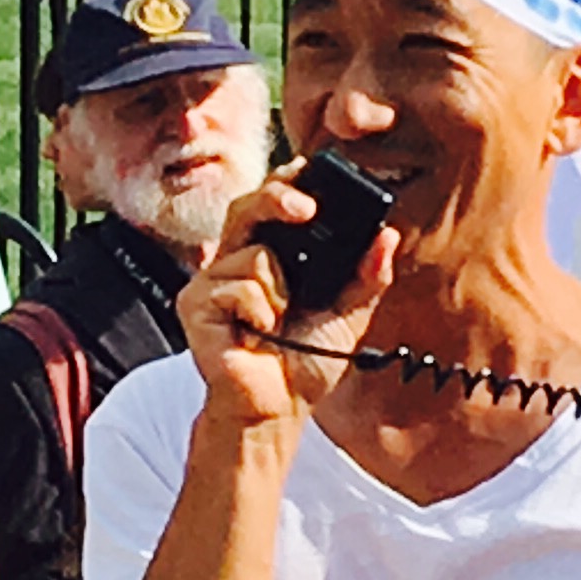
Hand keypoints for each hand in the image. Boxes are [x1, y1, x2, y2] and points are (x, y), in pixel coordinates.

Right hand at [177, 171, 396, 430]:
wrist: (277, 409)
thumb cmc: (304, 363)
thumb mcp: (349, 315)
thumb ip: (367, 276)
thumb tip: (386, 235)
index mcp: (267, 256)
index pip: (270, 204)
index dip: (286, 183)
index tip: (309, 169)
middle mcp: (234, 261)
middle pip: (248, 206)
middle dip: (279, 199)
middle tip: (307, 210)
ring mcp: (210, 282)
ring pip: (254, 254)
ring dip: (280, 291)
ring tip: (277, 323)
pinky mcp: (194, 304)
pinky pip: (238, 287)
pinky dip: (260, 312)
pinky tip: (257, 335)